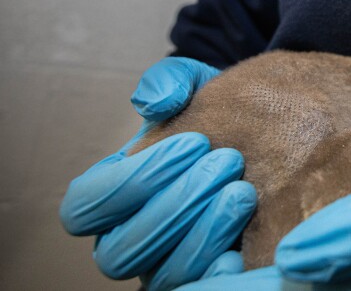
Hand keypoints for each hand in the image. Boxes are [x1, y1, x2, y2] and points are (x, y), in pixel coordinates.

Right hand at [59, 57, 257, 290]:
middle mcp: (127, 238)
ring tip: (244, 191)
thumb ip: (168, 82)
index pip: (84, 208)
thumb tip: (154, 103)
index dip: (131, 181)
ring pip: (163, 273)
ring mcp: (164, 264)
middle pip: (121, 250)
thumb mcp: (194, 84)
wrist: (265, 131)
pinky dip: (218, 273)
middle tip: (228, 160)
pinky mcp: (204, 278)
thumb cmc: (215, 111)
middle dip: (176, 204)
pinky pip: (201, 290)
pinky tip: (243, 249)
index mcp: (108, 195)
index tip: (193, 141)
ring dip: (204, 233)